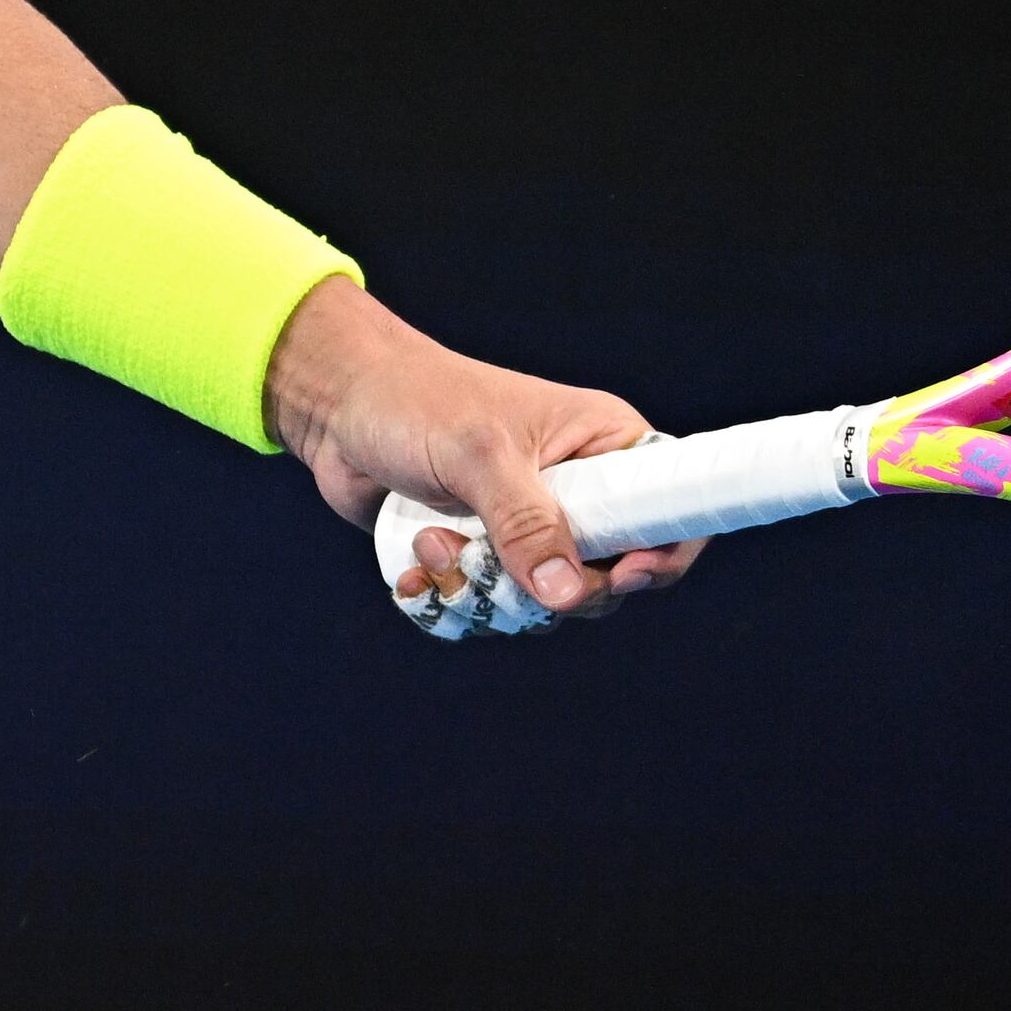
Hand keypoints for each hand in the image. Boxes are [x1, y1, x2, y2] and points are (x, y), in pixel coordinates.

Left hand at [265, 275, 704, 620]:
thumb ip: (524, 522)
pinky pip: (493, 610)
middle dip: (544, 589)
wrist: (337, 405)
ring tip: (434, 542)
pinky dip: (452, 601)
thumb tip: (567, 593)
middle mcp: (581, 494)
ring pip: (545, 607)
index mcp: (606, 447)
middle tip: (488, 559)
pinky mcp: (487, 555)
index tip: (619, 577)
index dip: (661, 559)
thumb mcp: (478, 453)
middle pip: (607, 584)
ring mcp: (533, 530)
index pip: (674, 516)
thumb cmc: (413, 400)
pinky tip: (415, 566)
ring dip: (483, 592)